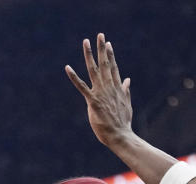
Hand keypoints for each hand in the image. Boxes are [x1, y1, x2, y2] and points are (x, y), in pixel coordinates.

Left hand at [65, 33, 133, 147]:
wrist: (121, 136)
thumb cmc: (123, 123)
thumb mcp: (127, 105)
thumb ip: (126, 91)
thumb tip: (128, 80)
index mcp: (117, 89)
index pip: (113, 68)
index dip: (110, 55)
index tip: (108, 43)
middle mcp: (109, 88)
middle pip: (105, 64)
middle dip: (102, 49)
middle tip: (99, 35)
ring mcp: (101, 93)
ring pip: (93, 70)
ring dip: (89, 55)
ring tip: (86, 42)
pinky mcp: (93, 102)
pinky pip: (81, 86)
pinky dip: (74, 77)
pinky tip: (67, 68)